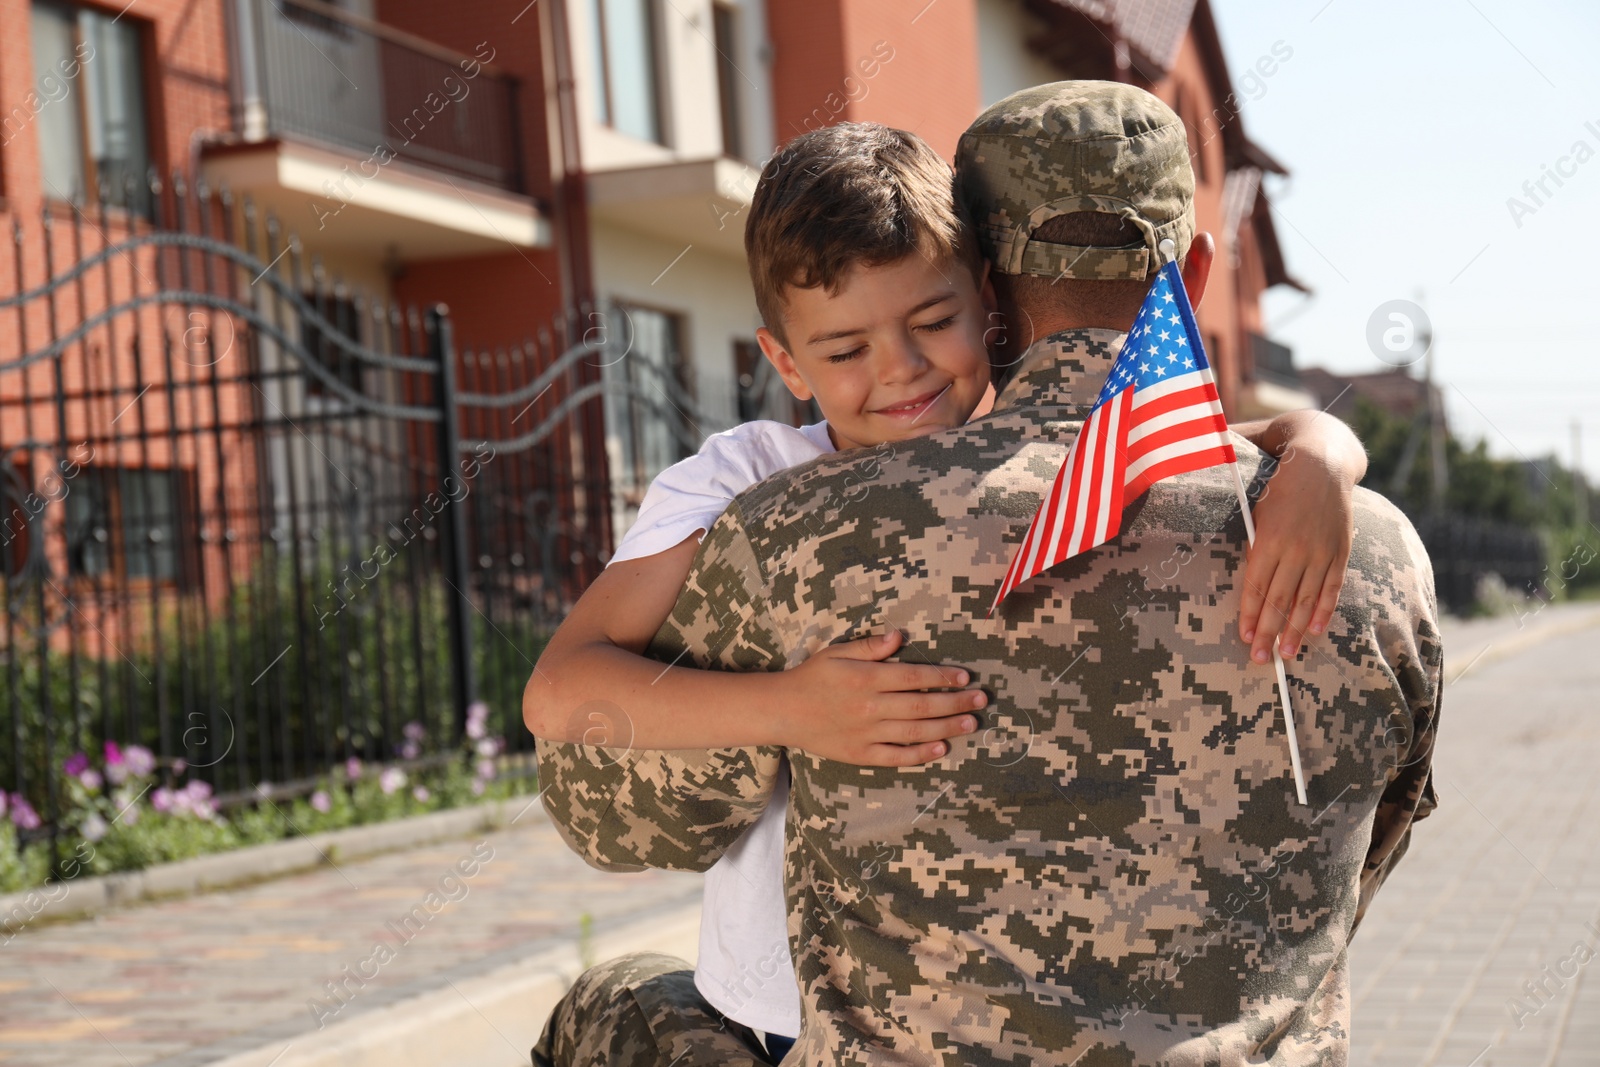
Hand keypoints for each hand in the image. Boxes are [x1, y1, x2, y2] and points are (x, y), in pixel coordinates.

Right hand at [777, 630, 984, 766]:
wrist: (782, 711)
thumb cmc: (812, 677)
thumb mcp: (837, 652)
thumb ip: (869, 646)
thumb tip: (899, 636)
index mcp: (865, 678)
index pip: (913, 676)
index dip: (942, 677)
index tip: (964, 676)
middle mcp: (869, 707)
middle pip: (921, 705)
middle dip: (955, 702)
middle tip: (980, 699)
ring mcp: (866, 733)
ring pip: (915, 731)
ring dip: (947, 727)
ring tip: (971, 723)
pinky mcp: (861, 754)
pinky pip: (896, 756)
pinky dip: (920, 754)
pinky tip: (941, 749)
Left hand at [1239, 445, 1354, 662]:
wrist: (1320, 465)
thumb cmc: (1279, 489)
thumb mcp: (1257, 512)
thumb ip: (1252, 547)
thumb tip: (1246, 581)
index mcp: (1269, 540)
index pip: (1257, 587)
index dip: (1251, 615)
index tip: (1245, 638)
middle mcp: (1296, 549)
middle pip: (1279, 599)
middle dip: (1269, 632)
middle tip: (1260, 659)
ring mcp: (1320, 552)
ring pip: (1306, 599)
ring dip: (1295, 629)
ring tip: (1286, 654)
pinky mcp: (1340, 551)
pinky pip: (1331, 586)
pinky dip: (1323, 610)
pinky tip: (1314, 630)